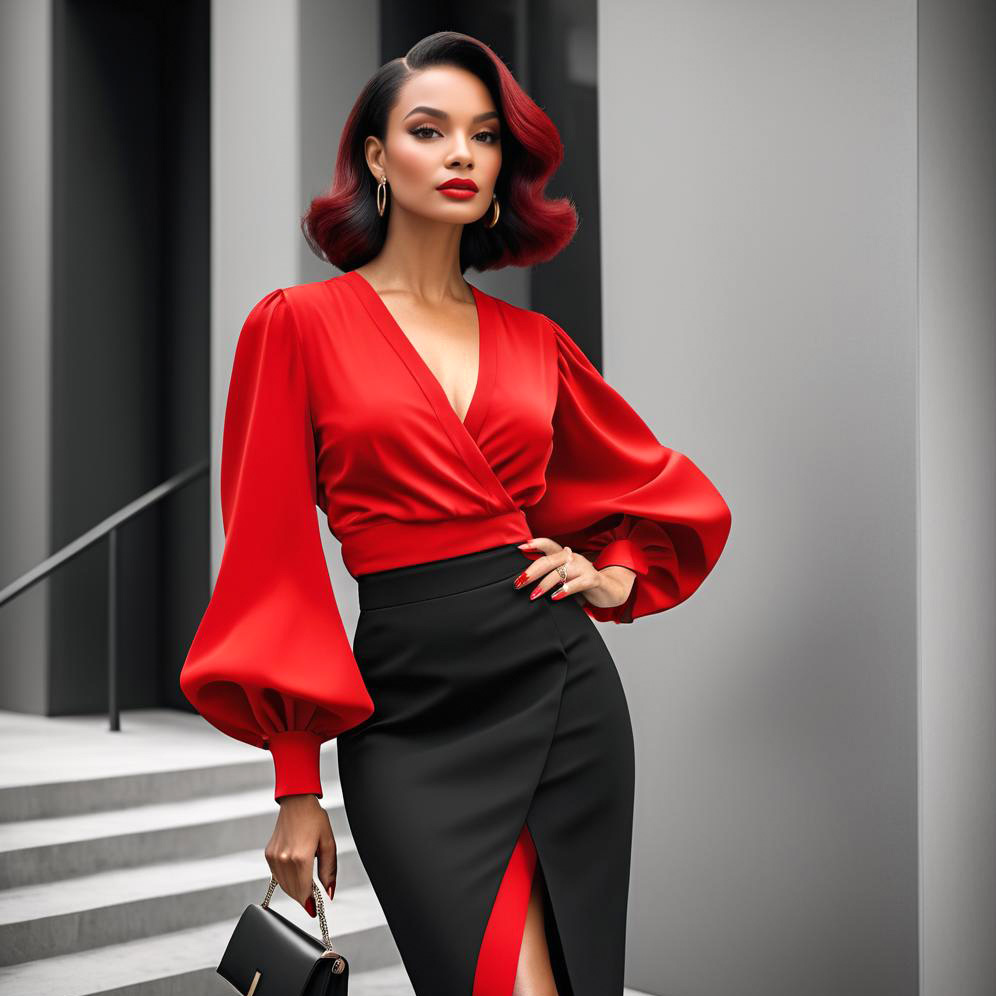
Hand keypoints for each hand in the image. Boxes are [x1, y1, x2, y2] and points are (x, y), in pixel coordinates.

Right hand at [265, 793, 337, 916]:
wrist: (297, 802)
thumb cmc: (315, 819)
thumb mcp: (328, 844)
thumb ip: (328, 871)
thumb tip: (328, 893)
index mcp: (301, 858)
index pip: (304, 891)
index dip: (310, 903)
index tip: (314, 910)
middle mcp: (284, 860)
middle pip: (293, 891)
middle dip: (303, 898)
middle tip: (312, 902)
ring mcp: (274, 857)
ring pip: (283, 885)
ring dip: (294, 891)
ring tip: (306, 889)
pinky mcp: (269, 854)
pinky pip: (277, 876)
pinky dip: (286, 880)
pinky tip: (295, 876)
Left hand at [514, 537, 635, 610]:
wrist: (608, 589)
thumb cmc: (581, 583)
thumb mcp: (565, 577)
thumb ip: (550, 575)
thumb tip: (526, 581)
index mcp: (564, 555)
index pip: (548, 544)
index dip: (535, 544)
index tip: (520, 547)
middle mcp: (572, 557)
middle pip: (549, 560)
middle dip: (532, 571)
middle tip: (519, 583)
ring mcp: (583, 567)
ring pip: (560, 573)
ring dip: (544, 584)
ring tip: (533, 595)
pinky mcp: (593, 579)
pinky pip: (577, 584)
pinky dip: (565, 590)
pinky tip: (555, 597)